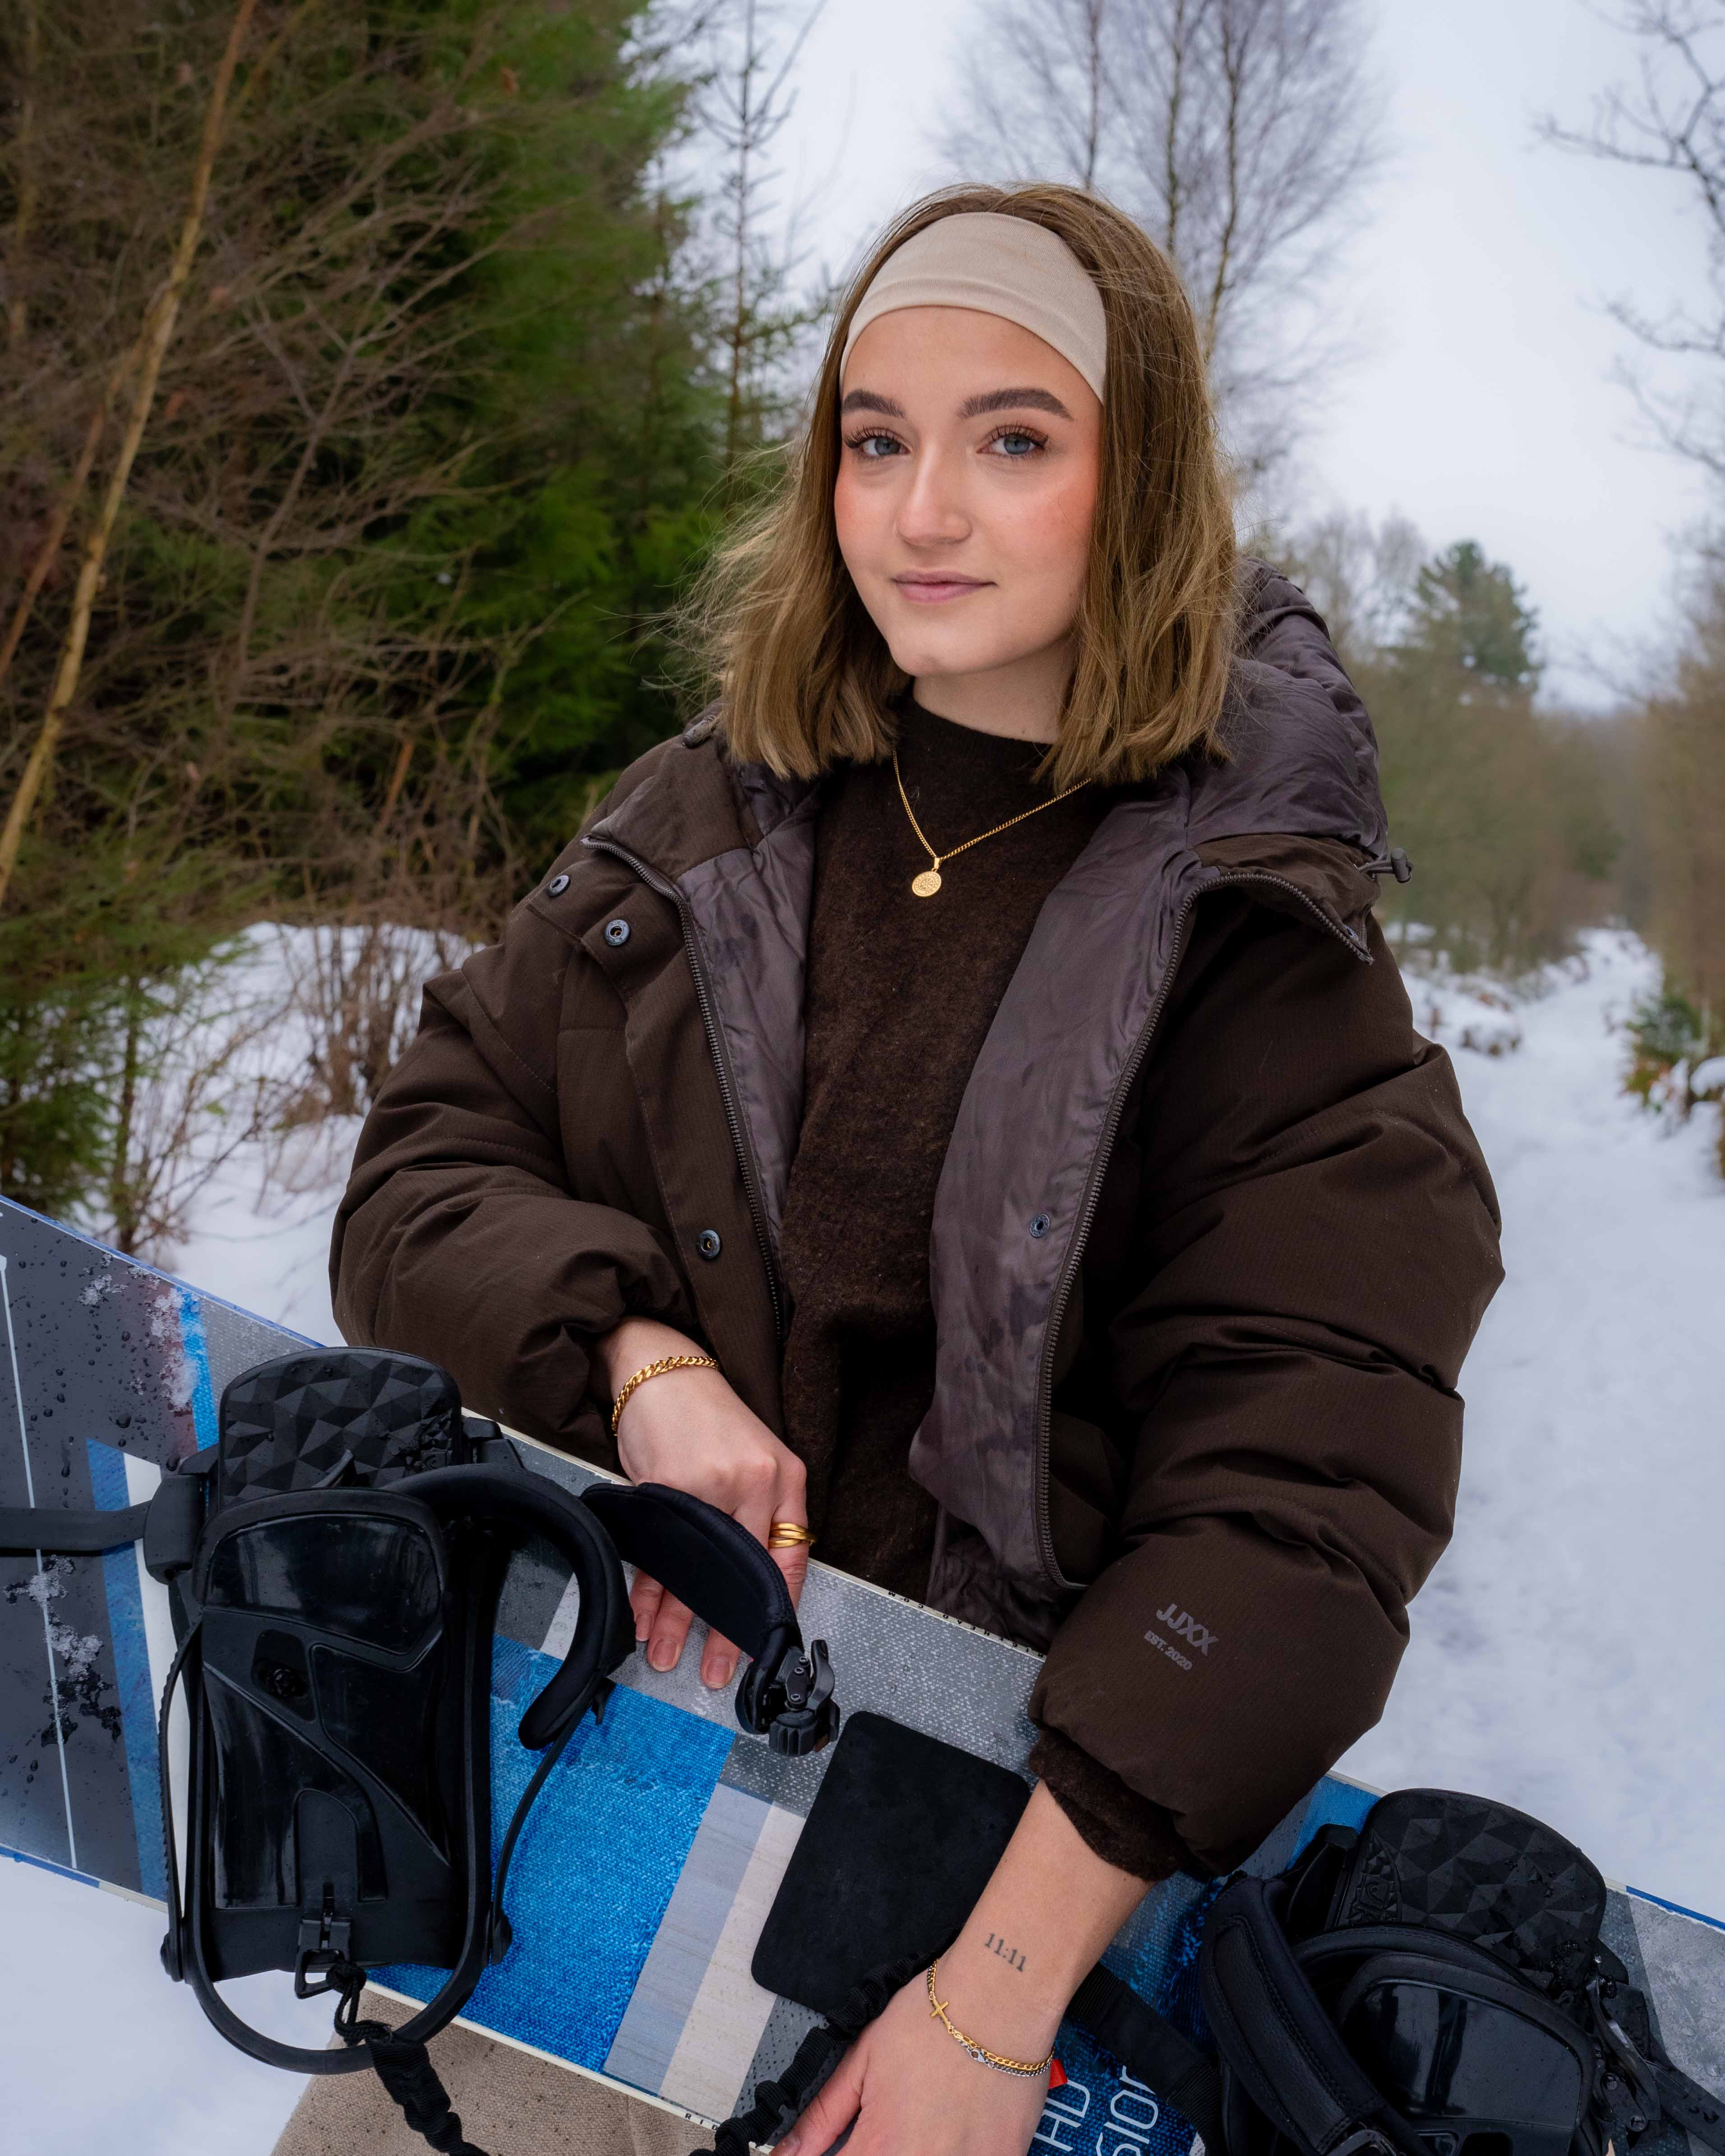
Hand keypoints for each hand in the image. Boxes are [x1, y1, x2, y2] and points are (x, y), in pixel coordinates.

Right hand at [595, 1317, 808, 1687]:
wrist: (663, 1368)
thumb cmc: (707, 1419)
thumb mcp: (752, 1459)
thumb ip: (758, 1513)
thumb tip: (749, 1584)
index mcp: (785, 1476)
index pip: (790, 1558)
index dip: (776, 1609)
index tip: (765, 1646)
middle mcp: (757, 1481)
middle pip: (744, 1575)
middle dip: (726, 1631)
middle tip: (719, 1670)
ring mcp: (712, 1484)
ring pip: (698, 1570)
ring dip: (679, 1621)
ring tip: (669, 1655)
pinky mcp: (668, 1485)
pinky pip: (660, 1553)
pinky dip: (648, 1591)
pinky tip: (644, 1619)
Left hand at [779, 1784, 1147, 2155]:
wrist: (999, 1997)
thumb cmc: (932, 2019)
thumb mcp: (862, 2059)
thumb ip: (822, 2115)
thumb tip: (785, 2152)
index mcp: (881, 2146)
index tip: (836, 2147)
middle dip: (877, 2148)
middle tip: (887, 2123)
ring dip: (913, 2147)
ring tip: (926, 2115)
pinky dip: (955, 2149)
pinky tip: (954, 2124)